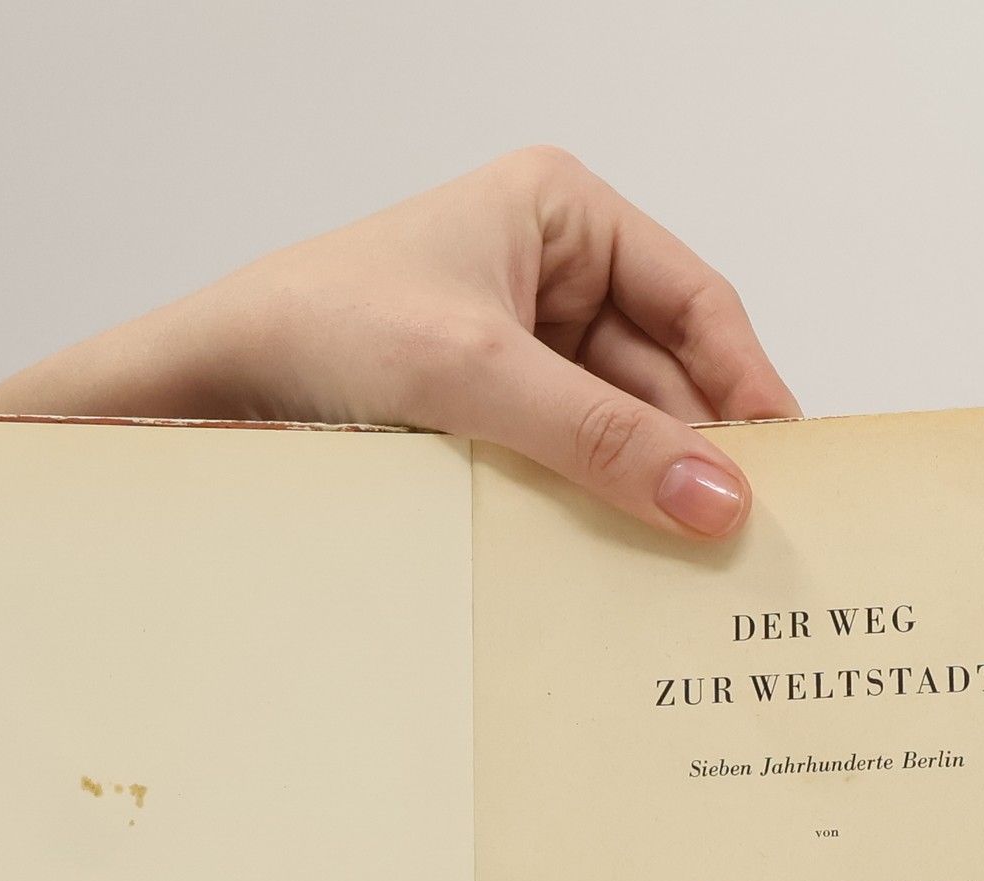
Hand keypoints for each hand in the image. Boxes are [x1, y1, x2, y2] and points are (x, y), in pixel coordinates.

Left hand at [0, 147, 799, 540]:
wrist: (199, 389)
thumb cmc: (317, 330)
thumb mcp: (475, 377)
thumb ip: (602, 438)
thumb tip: (716, 500)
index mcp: (559, 214)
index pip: (694, 301)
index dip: (745, 386)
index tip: (785, 470)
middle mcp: (544, 274)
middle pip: (660, 372)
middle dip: (694, 450)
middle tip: (744, 539)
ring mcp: (511, 349)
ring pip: (612, 424)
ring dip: (640, 487)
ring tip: (685, 563)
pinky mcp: (478, 415)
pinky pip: (563, 458)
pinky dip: (588, 503)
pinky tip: (612, 556)